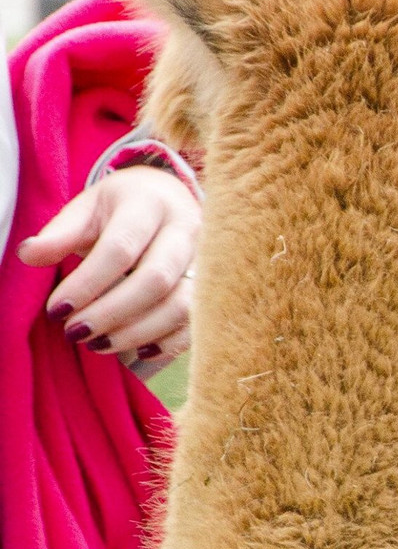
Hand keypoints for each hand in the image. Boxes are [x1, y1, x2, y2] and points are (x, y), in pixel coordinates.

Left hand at [17, 165, 200, 361]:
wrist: (172, 198)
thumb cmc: (122, 208)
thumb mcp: (88, 209)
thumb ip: (60, 233)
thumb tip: (29, 255)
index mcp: (150, 203)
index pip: (120, 247)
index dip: (87, 283)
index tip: (56, 310)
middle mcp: (186, 229)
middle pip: (156, 279)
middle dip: (112, 312)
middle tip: (76, 332)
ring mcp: (208, 260)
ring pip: (182, 304)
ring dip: (138, 331)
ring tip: (99, 344)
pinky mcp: (216, 286)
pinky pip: (199, 322)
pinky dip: (169, 342)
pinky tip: (138, 350)